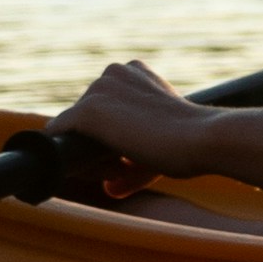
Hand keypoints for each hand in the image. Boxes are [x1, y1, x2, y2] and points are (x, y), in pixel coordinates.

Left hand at [65, 60, 224, 185]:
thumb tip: (110, 189)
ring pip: (72, 130)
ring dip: (87, 156)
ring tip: (119, 170)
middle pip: (84, 118)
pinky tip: (94, 169)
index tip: (127, 161)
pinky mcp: (87, 111)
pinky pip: (59, 136)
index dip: (110, 139)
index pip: (104, 108)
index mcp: (133, 73)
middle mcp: (113, 72)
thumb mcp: (157, 149)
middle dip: (97, 147)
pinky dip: (68, 158)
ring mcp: (98, 89)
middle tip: (122, 169)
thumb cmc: (190, 144)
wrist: (203, 139)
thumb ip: (131, 165)